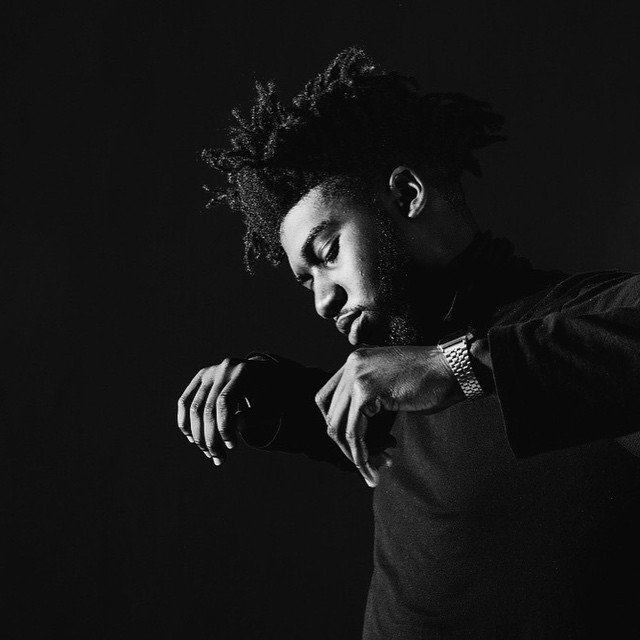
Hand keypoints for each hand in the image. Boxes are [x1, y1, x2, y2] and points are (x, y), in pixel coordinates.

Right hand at [177, 357, 283, 465]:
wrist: (267, 375)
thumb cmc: (271, 396)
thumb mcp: (271, 408)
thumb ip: (255, 417)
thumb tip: (235, 426)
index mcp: (244, 372)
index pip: (225, 401)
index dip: (224, 426)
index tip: (232, 445)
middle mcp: (224, 369)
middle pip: (208, 407)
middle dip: (211, 437)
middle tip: (219, 458)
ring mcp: (210, 372)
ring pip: (194, 408)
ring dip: (199, 435)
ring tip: (209, 453)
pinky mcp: (201, 377)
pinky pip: (185, 401)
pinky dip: (185, 421)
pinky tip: (192, 439)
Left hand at [314, 345, 464, 486]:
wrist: (454, 369)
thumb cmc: (431, 381)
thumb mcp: (391, 385)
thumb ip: (370, 400)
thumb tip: (355, 438)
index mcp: (355, 360)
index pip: (328, 400)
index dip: (338, 428)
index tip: (356, 446)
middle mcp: (351, 365)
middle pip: (332, 416)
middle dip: (348, 446)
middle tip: (370, 463)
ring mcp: (356, 377)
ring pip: (340, 427)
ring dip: (355, 455)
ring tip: (375, 470)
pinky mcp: (366, 393)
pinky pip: (354, 433)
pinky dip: (361, 455)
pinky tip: (373, 468)